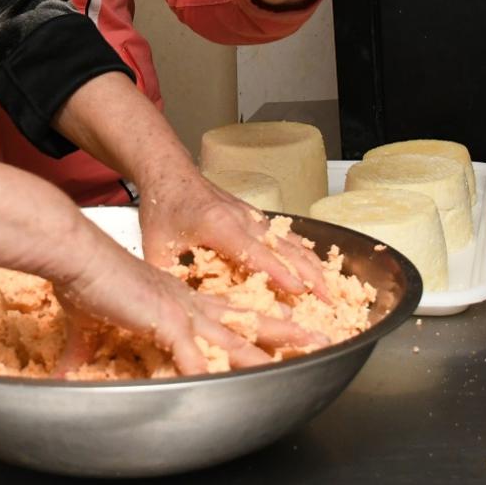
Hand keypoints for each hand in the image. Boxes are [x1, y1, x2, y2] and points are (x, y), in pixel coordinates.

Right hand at [51, 226, 323, 375]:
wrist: (76, 256)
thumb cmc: (86, 281)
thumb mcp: (94, 322)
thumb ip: (89, 349)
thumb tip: (66, 373)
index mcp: (179, 300)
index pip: (228, 312)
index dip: (256, 322)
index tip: (283, 326)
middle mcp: (188, 303)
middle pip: (245, 321)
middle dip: (283, 332)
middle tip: (316, 338)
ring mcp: (181, 310)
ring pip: (235, 335)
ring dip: (268, 349)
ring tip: (302, 353)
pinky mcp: (164, 318)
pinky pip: (190, 352)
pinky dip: (205, 369)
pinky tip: (221, 386)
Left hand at [137, 168, 329, 303]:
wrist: (168, 172)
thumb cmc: (162, 207)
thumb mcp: (155, 248)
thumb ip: (165, 280)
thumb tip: (172, 312)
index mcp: (219, 226)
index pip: (255, 252)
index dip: (278, 273)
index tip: (299, 290)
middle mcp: (241, 218)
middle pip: (284, 246)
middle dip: (309, 273)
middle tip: (329, 298)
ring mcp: (250, 215)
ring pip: (289, 240)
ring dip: (312, 263)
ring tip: (330, 287)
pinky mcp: (253, 215)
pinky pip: (284, 233)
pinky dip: (302, 249)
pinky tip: (314, 263)